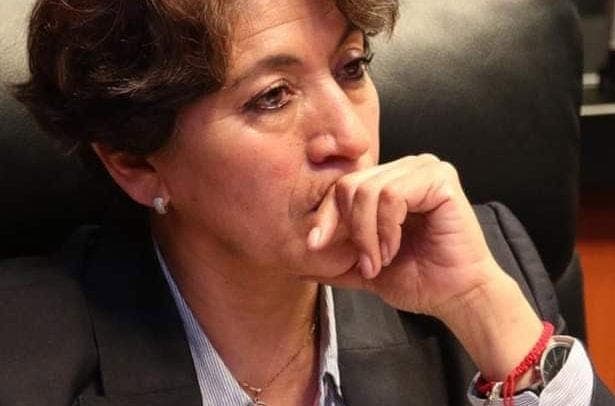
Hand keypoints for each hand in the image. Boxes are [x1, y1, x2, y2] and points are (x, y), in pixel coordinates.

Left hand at [307, 154, 543, 382]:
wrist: (455, 296)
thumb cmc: (417, 279)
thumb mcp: (364, 267)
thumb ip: (335, 261)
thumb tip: (296, 267)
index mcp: (389, 183)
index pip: (342, 186)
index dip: (326, 217)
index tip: (315, 246)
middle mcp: (405, 169)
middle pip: (351, 185)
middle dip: (351, 231)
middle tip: (367, 263)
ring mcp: (424, 169)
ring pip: (369, 190)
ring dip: (369, 234)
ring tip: (382, 259)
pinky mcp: (440, 178)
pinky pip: (393, 195)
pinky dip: (387, 228)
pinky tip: (396, 248)